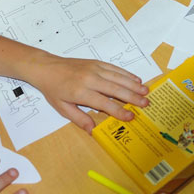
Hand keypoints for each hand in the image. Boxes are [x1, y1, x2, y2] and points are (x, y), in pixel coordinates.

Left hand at [27, 54, 150, 131]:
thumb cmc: (54, 89)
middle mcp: (90, 79)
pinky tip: (136, 79)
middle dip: (132, 97)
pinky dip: (127, 74)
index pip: (104, 103)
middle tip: (145, 104)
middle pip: (115, 89)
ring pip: (118, 77)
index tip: (131, 117)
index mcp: (80, 92)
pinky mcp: (97, 62)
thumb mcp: (62, 108)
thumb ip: (79, 119)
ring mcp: (95, 69)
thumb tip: (93, 131)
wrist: (47, 68)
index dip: (118, 111)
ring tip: (146, 92)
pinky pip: (115, 69)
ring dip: (133, 85)